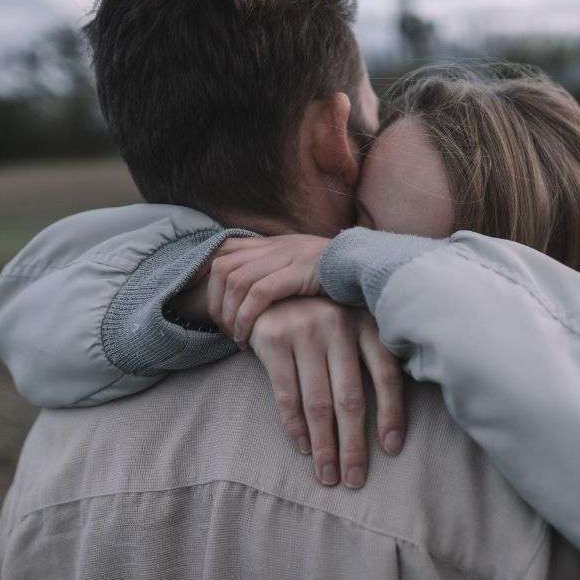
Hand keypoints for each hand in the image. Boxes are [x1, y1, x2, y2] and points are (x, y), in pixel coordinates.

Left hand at [206, 235, 330, 344]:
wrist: (371, 267)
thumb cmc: (339, 277)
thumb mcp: (304, 269)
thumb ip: (281, 274)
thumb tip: (257, 296)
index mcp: (274, 243)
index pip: (225, 251)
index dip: (208, 277)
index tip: (211, 305)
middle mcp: (276, 245)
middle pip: (223, 266)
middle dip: (214, 300)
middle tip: (221, 328)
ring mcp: (286, 256)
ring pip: (237, 281)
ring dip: (229, 313)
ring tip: (235, 336)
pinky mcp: (298, 271)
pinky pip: (259, 293)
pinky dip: (247, 316)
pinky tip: (248, 335)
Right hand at [249, 297, 404, 488]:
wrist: (271, 291)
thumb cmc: (322, 321)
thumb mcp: (352, 326)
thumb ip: (371, 357)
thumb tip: (397, 415)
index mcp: (366, 323)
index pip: (386, 375)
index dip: (392, 415)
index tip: (392, 450)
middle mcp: (338, 324)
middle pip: (351, 399)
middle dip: (353, 445)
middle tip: (354, 480)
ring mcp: (305, 330)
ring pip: (318, 403)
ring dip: (324, 446)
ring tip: (328, 476)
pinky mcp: (274, 339)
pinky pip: (287, 395)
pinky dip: (295, 427)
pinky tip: (304, 448)